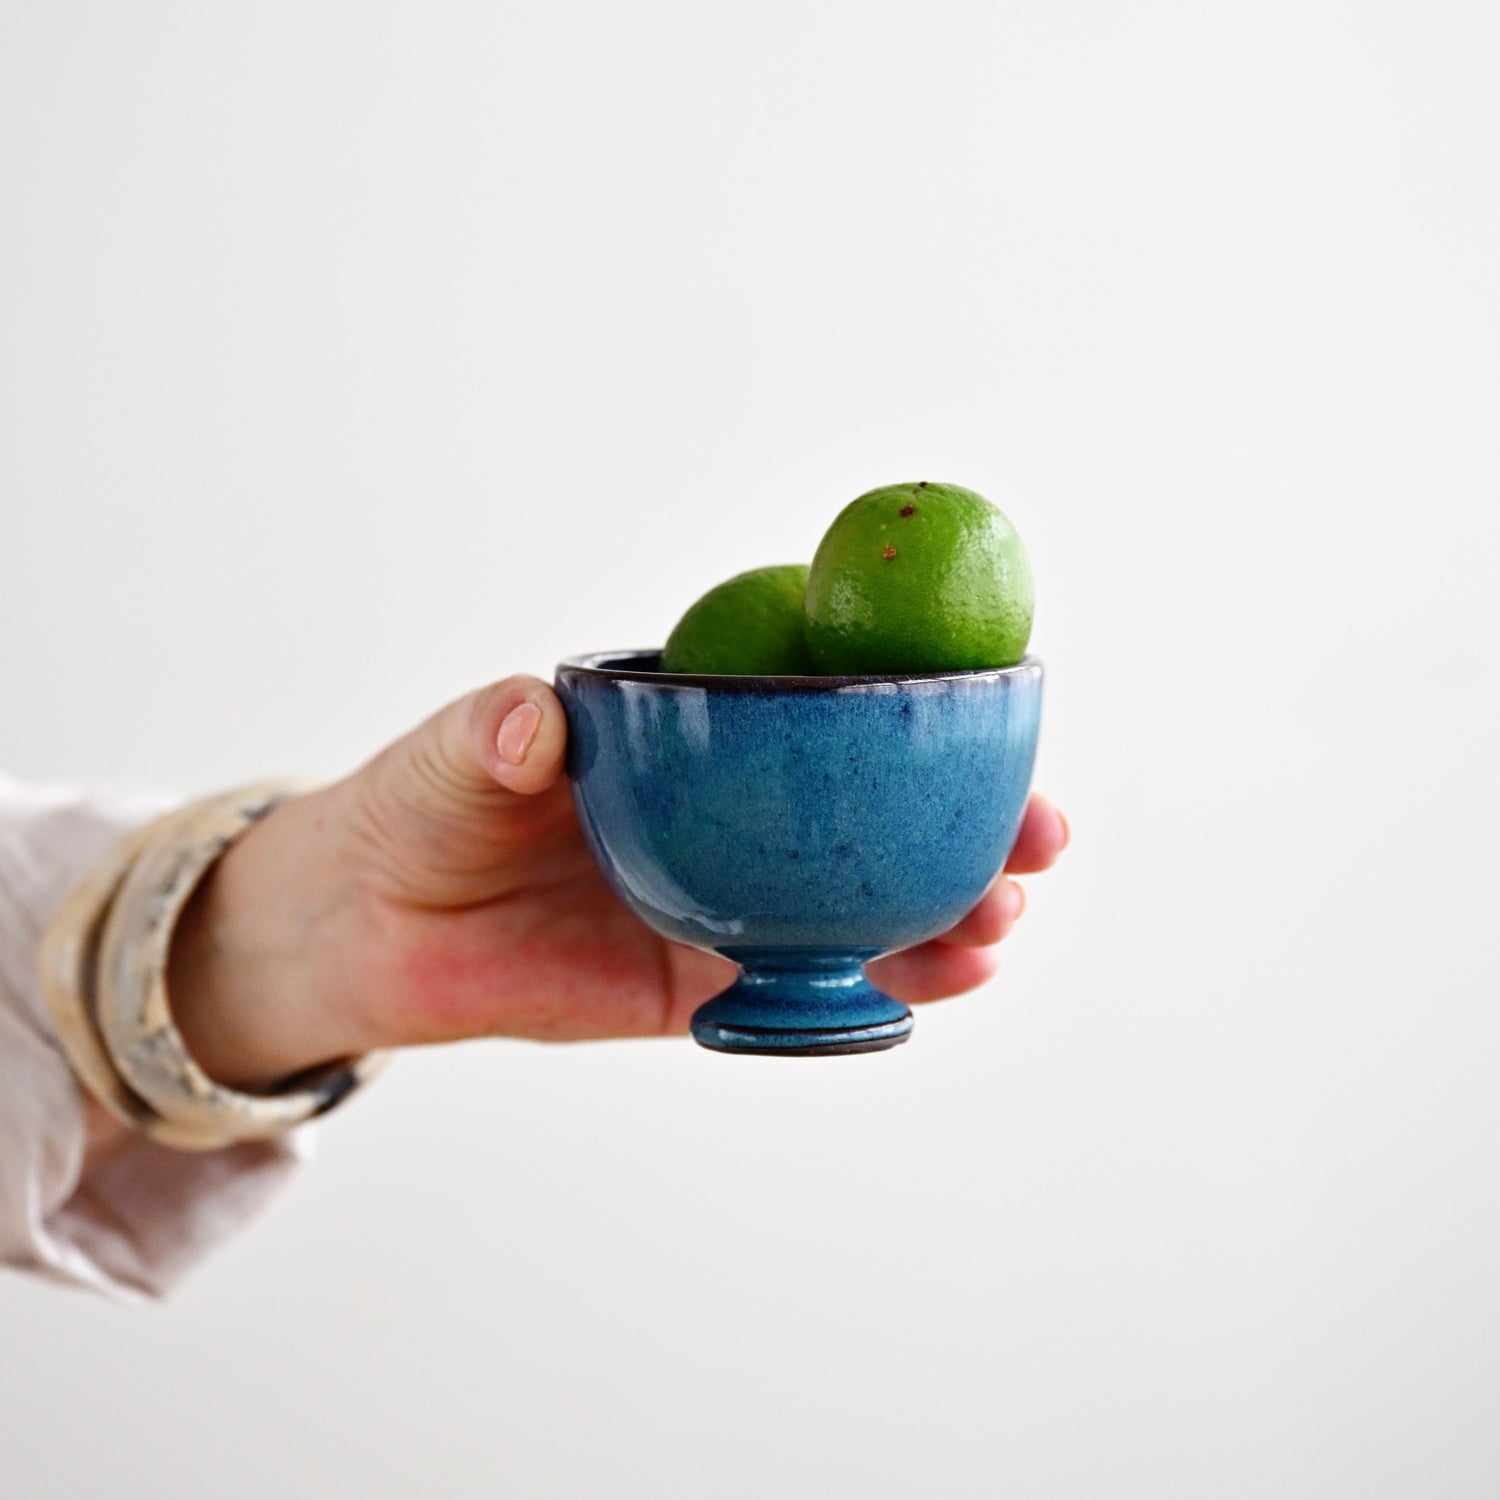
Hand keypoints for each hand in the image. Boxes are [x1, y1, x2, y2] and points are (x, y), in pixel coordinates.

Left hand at [168, 676, 1069, 1089]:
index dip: (921, 721)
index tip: (999, 717)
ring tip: (999, 921)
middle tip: (1035, 840)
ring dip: (948, 913)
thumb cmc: (419, 808)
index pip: (832, 718)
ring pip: (867, 908)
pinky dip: (877, 987)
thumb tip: (534, 719)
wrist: (371, 927)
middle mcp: (738, 821)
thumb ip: (495, 733)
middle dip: (973, 827)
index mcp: (702, 742)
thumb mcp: (454, 756)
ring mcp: (732, 904)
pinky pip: (809, 988)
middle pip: (879, 819)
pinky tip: (937, 983)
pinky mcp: (706, 986)